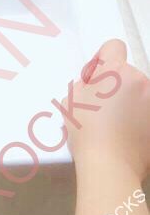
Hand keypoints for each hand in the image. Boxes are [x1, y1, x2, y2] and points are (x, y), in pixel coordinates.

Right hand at [65, 39, 149, 181]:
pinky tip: (127, 135)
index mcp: (116, 72)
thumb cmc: (87, 132)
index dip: (102, 59)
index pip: (113, 46)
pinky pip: (145, 111)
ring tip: (115, 126)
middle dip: (115, 85)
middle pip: (127, 73)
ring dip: (130, 102)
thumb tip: (93, 84)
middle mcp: (141, 81)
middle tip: (100, 108)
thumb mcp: (71, 100)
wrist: (111, 168)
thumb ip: (84, 84)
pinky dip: (139, 118)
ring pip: (139, 92)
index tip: (96, 77)